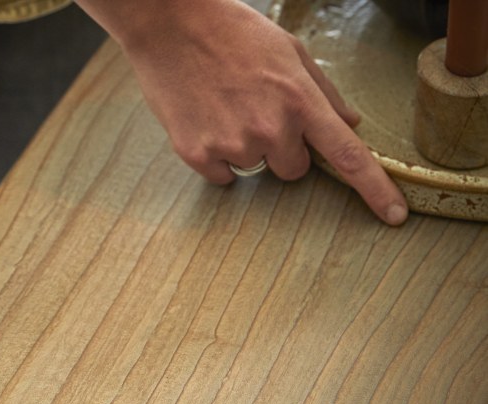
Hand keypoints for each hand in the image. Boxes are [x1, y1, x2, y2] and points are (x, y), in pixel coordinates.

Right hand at [75, 0, 408, 224]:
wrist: (170, 25)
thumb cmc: (233, 32)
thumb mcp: (289, 50)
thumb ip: (323, 91)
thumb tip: (351, 124)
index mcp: (299, 100)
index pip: (347, 155)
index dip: (375, 189)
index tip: (394, 216)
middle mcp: (270, 128)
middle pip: (294, 171)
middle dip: (284, 149)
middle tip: (258, 112)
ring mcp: (233, 144)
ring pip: (255, 169)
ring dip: (247, 147)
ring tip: (226, 108)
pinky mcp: (199, 155)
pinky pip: (223, 176)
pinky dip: (217, 156)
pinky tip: (207, 121)